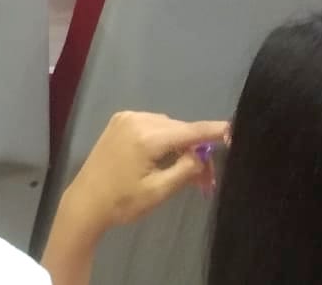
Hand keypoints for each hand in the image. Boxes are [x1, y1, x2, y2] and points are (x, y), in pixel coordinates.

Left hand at [58, 111, 228, 236]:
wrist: (85, 203)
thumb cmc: (122, 202)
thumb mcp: (159, 190)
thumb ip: (186, 169)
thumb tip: (205, 154)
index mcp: (146, 136)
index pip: (190, 130)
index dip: (215, 131)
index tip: (236, 132)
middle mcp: (136, 119)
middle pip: (179, 130)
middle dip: (196, 150)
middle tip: (208, 180)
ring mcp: (125, 118)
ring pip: (167, 128)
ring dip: (180, 146)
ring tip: (189, 173)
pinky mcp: (119, 123)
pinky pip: (152, 126)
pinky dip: (164, 140)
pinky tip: (167, 160)